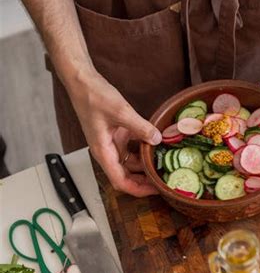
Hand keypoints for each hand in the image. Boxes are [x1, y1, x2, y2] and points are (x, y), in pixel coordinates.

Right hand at [66, 68, 161, 196]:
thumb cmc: (93, 97)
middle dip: (144, 181)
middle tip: (164, 181)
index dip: (138, 190)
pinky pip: (132, 148)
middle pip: (126, 176)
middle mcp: (107, 151)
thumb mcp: (121, 112)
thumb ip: (141, 127)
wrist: (82, 82)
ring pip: (130, 163)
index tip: (155, 190)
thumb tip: (157, 139)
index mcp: (103, 152)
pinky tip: (157, 147)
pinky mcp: (117, 134)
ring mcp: (111, 143)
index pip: (120, 182)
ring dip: (145, 166)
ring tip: (163, 166)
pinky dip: (143, 150)